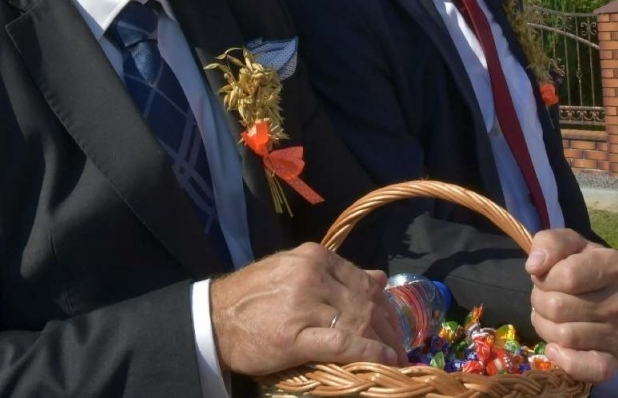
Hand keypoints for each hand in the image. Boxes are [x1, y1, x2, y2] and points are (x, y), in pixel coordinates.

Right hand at [209, 244, 404, 376]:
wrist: (214, 318)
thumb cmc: (253, 297)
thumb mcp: (294, 271)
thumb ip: (335, 273)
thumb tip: (378, 276)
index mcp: (314, 256)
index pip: (364, 279)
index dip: (386, 306)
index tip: (396, 326)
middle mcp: (313, 274)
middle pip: (366, 302)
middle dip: (390, 329)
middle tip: (402, 350)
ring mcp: (305, 303)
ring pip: (359, 321)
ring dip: (385, 344)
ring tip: (398, 361)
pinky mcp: (296, 335)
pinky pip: (344, 342)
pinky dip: (369, 351)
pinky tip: (385, 360)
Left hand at [522, 228, 617, 381]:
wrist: (599, 298)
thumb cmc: (577, 268)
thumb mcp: (565, 246)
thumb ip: (548, 243)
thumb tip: (535, 266)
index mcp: (614, 265)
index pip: (566, 276)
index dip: (545, 277)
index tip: (549, 275)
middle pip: (558, 307)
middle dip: (540, 301)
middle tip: (548, 298)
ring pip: (562, 336)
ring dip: (546, 327)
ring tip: (555, 318)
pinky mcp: (614, 360)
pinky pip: (584, 367)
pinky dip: (563, 359)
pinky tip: (557, 348)